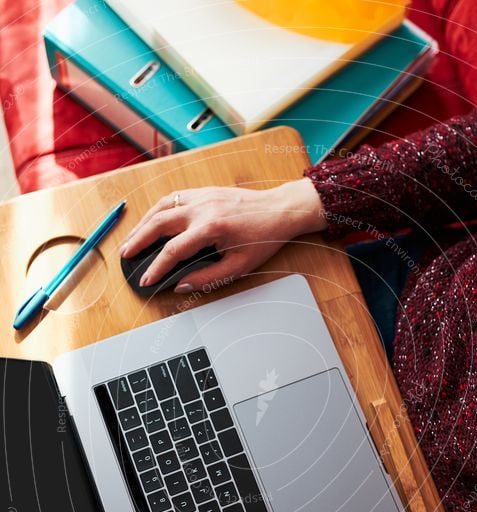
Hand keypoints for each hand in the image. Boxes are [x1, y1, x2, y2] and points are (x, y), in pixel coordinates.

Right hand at [120, 178, 324, 292]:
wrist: (280, 210)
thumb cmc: (263, 239)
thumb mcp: (239, 267)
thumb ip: (207, 278)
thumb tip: (180, 285)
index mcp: (211, 228)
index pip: (173, 251)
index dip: (156, 268)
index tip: (146, 280)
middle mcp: (202, 208)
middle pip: (158, 224)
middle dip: (138, 241)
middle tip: (125, 256)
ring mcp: (201, 196)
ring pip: (162, 207)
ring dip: (142, 223)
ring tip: (131, 238)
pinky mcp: (203, 191)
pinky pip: (173, 198)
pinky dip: (157, 209)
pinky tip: (150, 220)